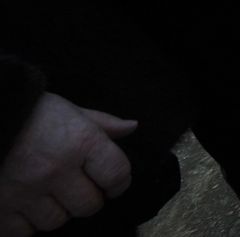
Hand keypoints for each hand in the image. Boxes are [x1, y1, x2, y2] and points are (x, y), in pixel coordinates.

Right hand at [0, 94, 135, 236]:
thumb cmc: (28, 114)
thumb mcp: (68, 109)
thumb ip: (101, 123)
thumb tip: (131, 128)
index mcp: (80, 141)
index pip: (117, 174)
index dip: (119, 181)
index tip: (112, 182)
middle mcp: (56, 170)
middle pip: (89, 205)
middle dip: (87, 198)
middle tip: (77, 188)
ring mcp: (26, 192)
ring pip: (56, 221)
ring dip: (56, 211)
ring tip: (47, 194)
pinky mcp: (0, 209)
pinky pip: (23, 232)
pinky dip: (25, 224)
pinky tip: (24, 206)